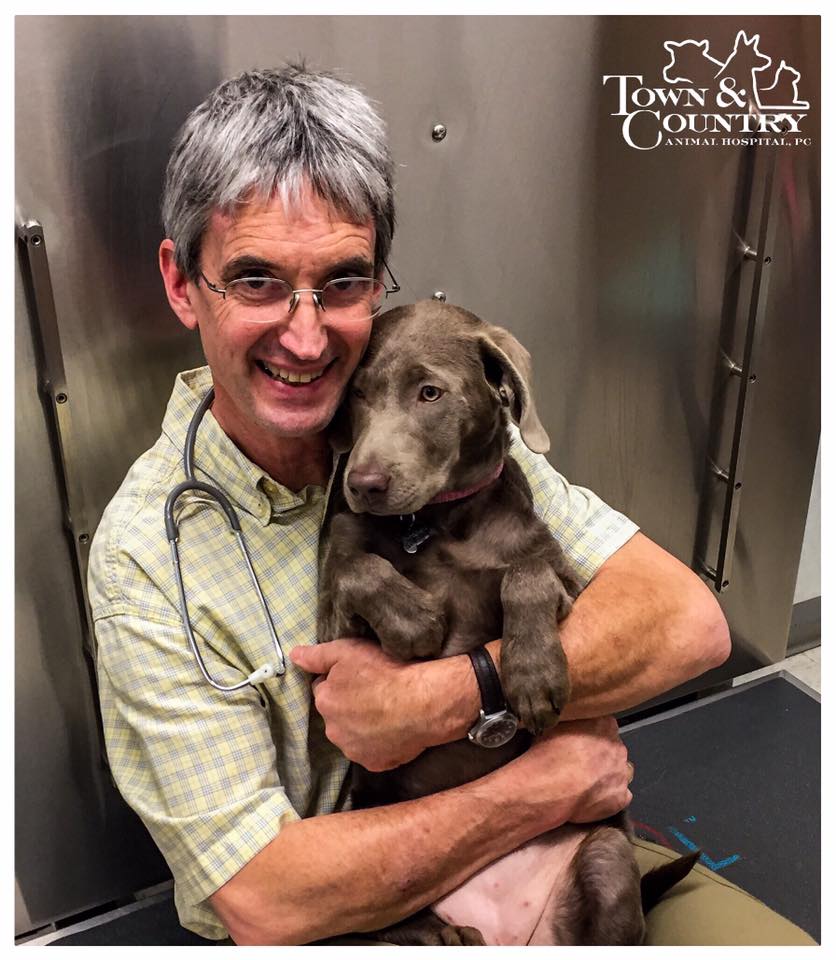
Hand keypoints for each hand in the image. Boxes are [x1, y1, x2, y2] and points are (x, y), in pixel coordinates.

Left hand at [289, 638, 432, 771]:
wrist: (424, 703)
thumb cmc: (387, 672)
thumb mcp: (348, 651)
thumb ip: (317, 655)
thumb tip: (295, 655)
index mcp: (325, 701)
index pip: (324, 689)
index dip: (342, 680)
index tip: (361, 675)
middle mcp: (333, 730)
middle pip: (337, 714)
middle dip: (349, 705)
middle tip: (375, 692)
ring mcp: (353, 750)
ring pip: (352, 734)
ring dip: (363, 725)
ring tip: (386, 711)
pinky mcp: (374, 764)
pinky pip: (372, 751)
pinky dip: (379, 742)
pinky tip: (394, 728)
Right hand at [511, 716, 632, 826]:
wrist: (546, 790)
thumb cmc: (547, 757)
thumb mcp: (554, 726)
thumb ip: (572, 724)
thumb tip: (570, 726)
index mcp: (604, 725)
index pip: (604, 725)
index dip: (590, 735)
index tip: (579, 742)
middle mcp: (618, 748)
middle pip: (613, 749)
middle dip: (600, 755)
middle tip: (579, 763)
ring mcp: (621, 774)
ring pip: (619, 772)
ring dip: (607, 775)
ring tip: (586, 782)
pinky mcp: (620, 799)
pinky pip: (620, 795)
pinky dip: (608, 797)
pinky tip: (591, 798)